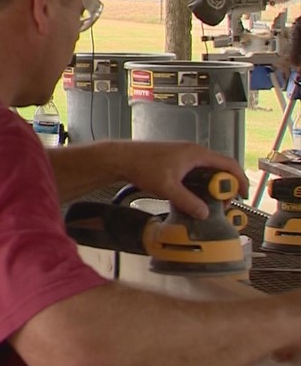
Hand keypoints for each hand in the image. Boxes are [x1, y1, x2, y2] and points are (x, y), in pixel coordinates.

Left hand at [114, 141, 247, 218]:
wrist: (121, 158)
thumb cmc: (142, 165)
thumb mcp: (168, 188)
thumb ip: (187, 202)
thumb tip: (204, 213)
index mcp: (196, 154)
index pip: (228, 164)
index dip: (240, 179)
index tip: (243, 194)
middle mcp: (192, 152)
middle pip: (219, 168)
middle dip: (225, 186)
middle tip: (224, 203)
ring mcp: (184, 155)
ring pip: (206, 170)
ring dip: (211, 186)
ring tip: (210, 202)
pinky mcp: (175, 160)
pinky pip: (195, 171)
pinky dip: (199, 183)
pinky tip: (193, 196)